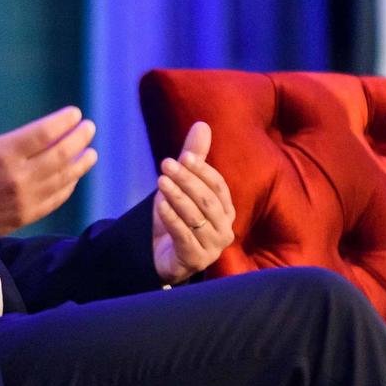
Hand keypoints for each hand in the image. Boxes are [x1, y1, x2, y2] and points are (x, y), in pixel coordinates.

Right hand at [0, 67, 97, 242]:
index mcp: (2, 153)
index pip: (44, 133)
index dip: (63, 122)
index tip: (74, 113)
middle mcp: (16, 177)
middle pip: (60, 155)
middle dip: (79, 139)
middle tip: (89, 128)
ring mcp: (23, 199)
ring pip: (63, 178)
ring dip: (81, 163)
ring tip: (91, 152)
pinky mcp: (25, 216)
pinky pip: (55, 199)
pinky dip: (68, 186)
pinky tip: (74, 176)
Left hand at [151, 122, 236, 282]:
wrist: (163, 257)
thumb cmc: (177, 220)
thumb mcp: (183, 187)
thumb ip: (194, 159)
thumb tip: (202, 125)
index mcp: (226, 210)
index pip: (218, 186)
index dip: (202, 170)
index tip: (184, 156)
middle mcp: (224, 229)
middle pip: (207, 200)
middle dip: (187, 181)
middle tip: (166, 164)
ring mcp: (212, 247)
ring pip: (196, 217)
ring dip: (177, 197)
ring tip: (160, 181)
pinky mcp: (196, 260)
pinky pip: (184, 236)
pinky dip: (172, 219)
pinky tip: (160, 206)